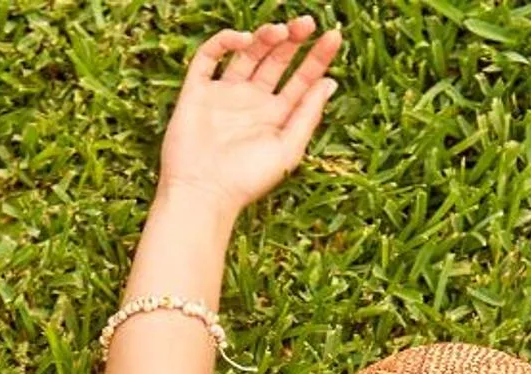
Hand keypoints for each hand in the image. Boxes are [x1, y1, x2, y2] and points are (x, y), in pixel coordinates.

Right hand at [157, 19, 341, 219]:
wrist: (202, 193)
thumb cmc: (246, 180)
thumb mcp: (288, 149)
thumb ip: (308, 115)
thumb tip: (330, 82)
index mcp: (275, 116)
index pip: (301, 79)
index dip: (318, 57)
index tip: (333, 37)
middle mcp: (251, 102)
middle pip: (276, 60)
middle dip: (293, 40)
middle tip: (307, 23)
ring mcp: (224, 94)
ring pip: (247, 54)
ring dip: (264, 37)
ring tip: (279, 31)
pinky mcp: (197, 92)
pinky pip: (208, 57)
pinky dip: (223, 42)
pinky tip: (242, 39)